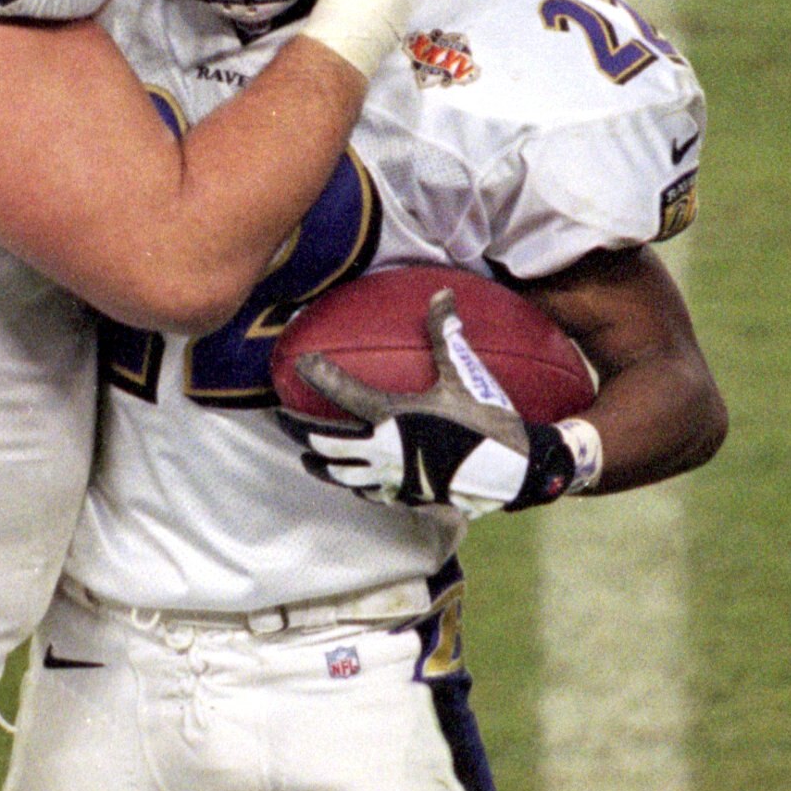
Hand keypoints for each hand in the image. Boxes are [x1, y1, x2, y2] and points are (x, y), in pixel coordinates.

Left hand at [285, 288, 588, 514]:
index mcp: (391, 415)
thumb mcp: (465, 374)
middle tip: (280, 417)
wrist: (511, 471)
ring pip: (340, 473)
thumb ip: (445, 335)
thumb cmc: (487, 421)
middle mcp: (383, 448)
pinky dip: (352, 484)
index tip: (299, 362)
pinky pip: (368, 492)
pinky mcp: (405, 495)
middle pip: (325, 440)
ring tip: (304, 456)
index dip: (316, 374)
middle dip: (298, 428)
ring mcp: (391, 476)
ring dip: (319, 463)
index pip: (340, 391)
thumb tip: (441, 295)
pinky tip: (350, 481)